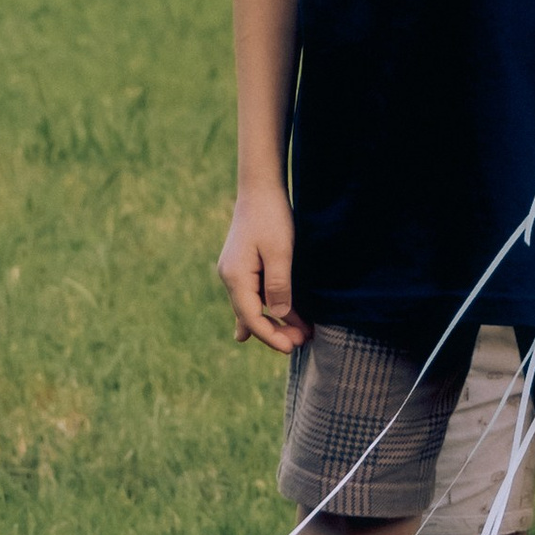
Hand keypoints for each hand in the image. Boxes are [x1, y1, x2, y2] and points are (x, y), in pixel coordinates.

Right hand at [218, 182, 303, 348]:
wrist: (260, 188)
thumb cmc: (271, 217)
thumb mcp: (280, 252)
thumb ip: (278, 285)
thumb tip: (277, 315)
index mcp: (235, 276)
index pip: (251, 318)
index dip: (271, 336)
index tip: (293, 347)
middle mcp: (230, 277)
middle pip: (250, 316)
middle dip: (276, 331)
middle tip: (303, 340)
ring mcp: (235, 272)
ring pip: (253, 306)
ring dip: (276, 320)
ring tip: (301, 332)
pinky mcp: (244, 266)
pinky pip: (254, 294)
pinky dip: (268, 307)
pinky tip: (273, 321)